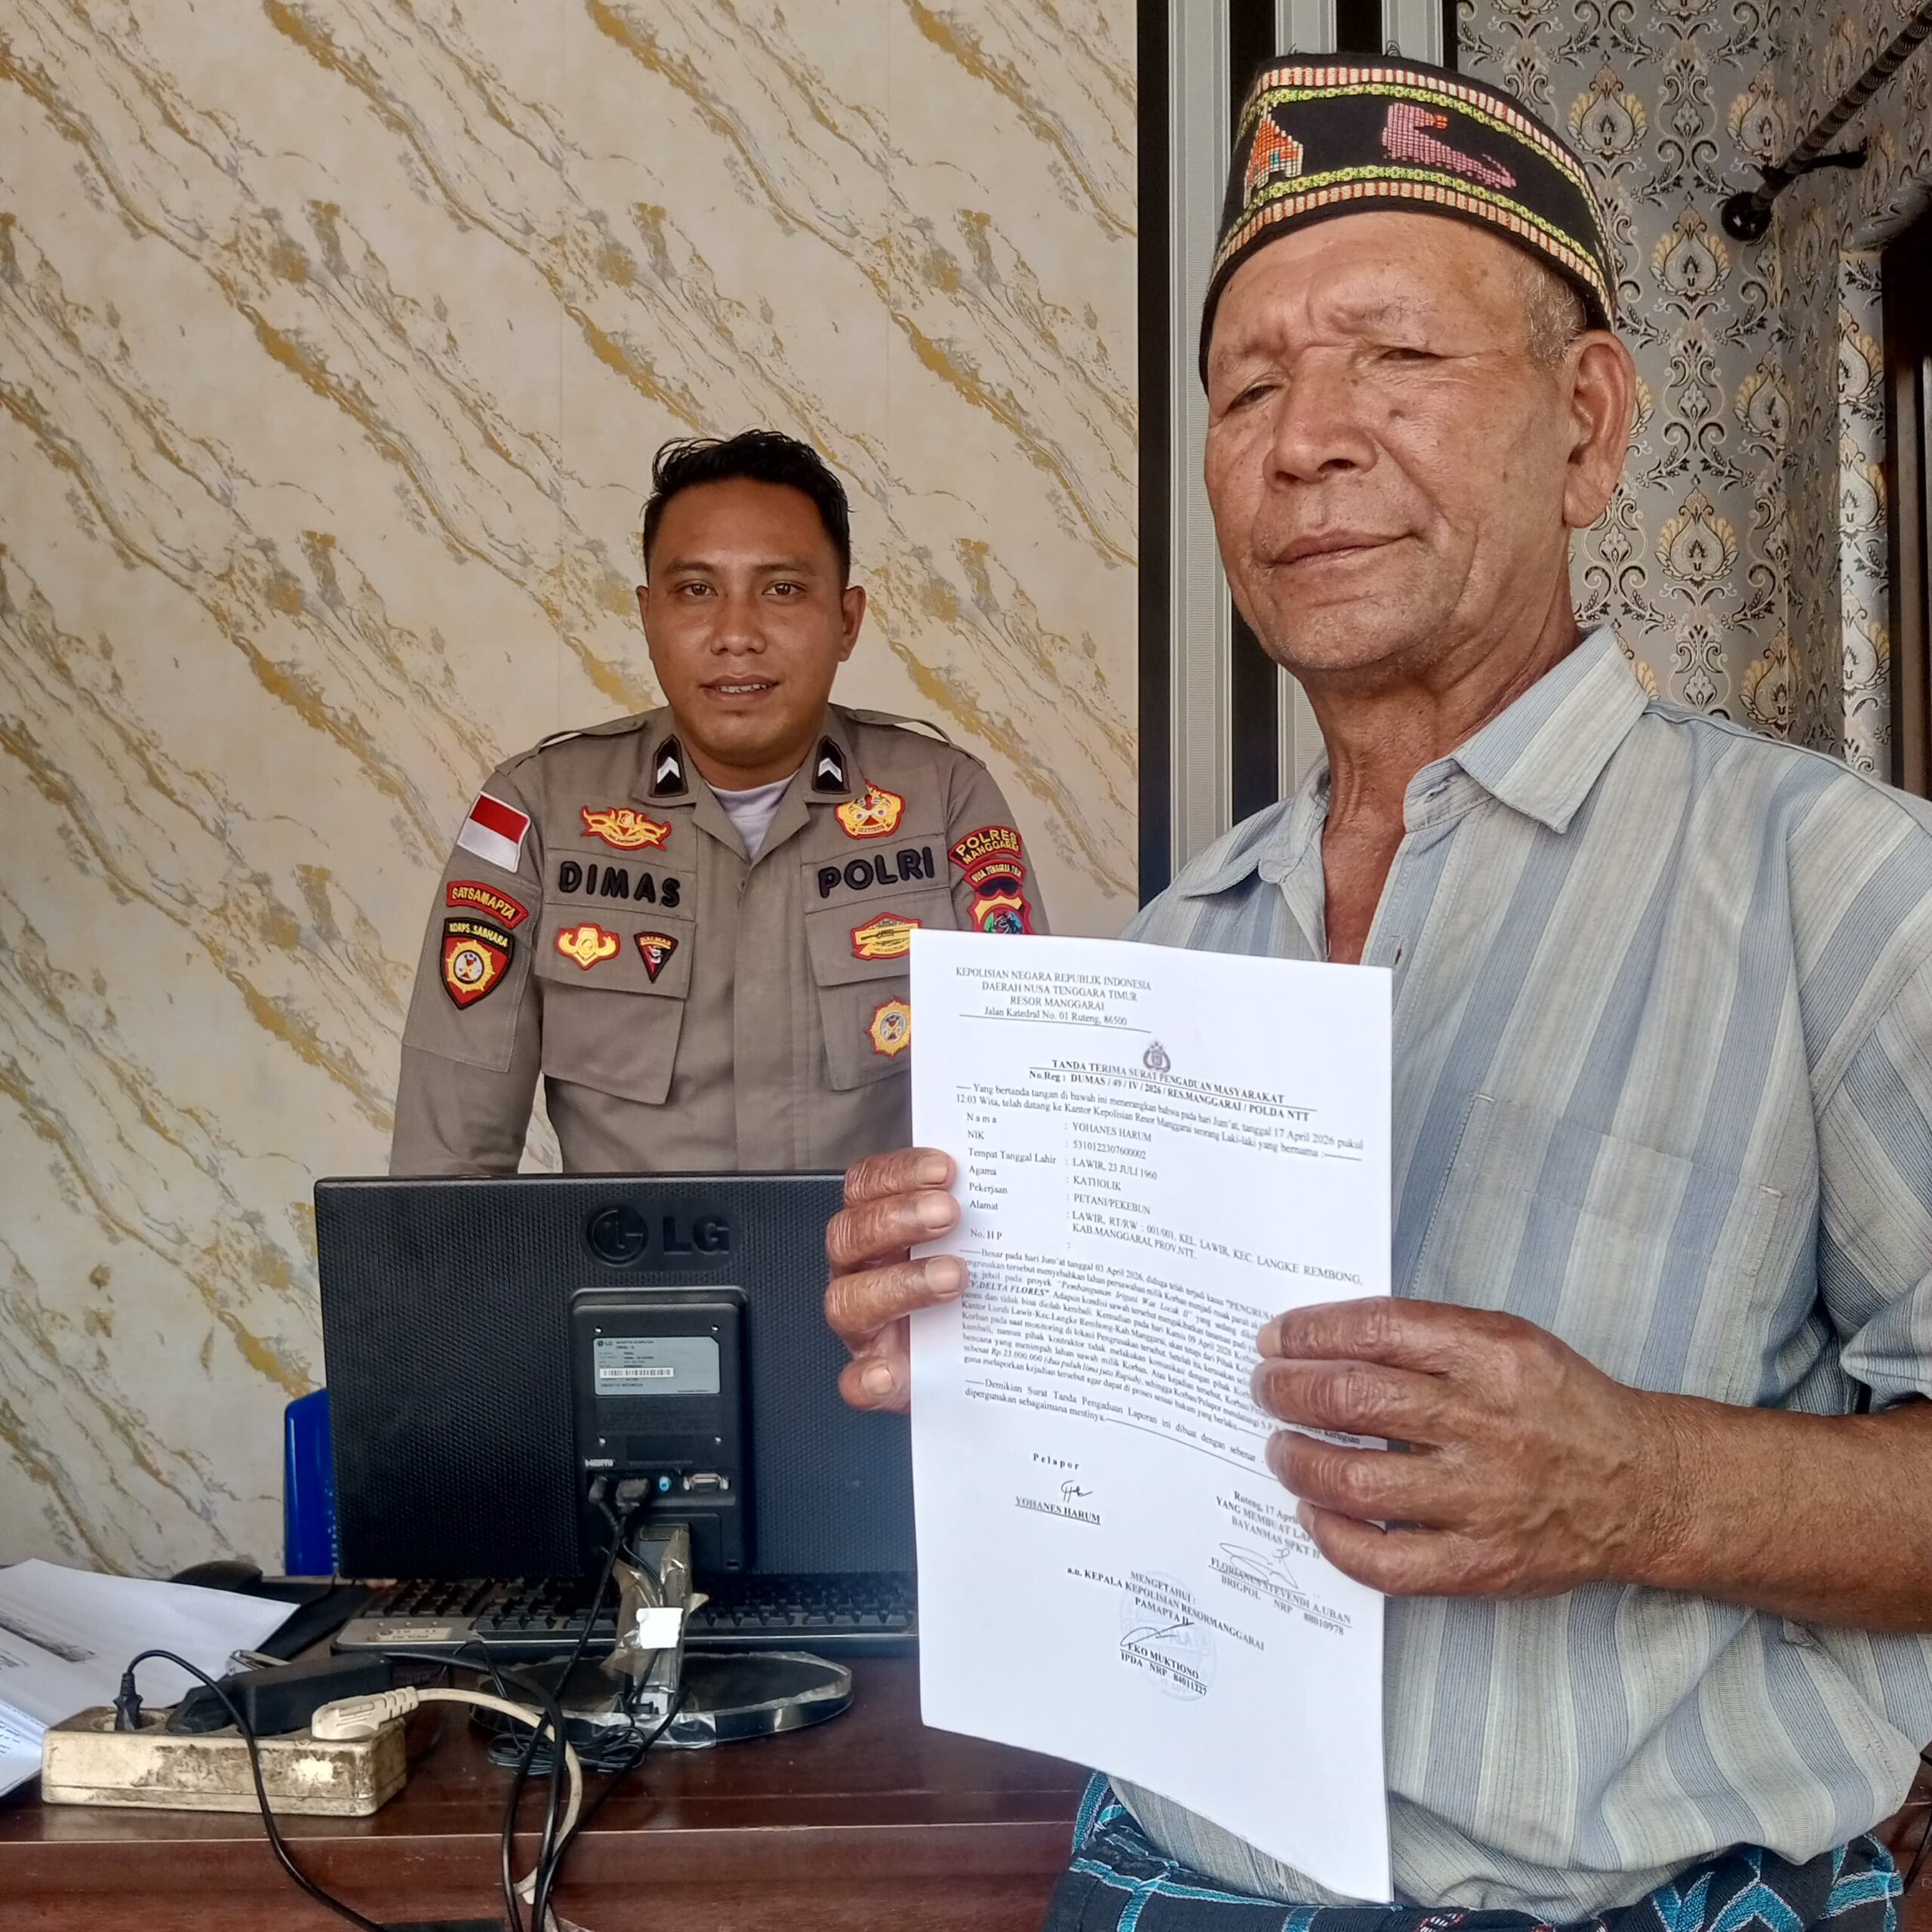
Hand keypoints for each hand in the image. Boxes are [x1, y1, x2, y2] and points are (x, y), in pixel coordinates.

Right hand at [824, 1148, 966, 1412]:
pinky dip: (866, 1377)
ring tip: (952, 1276)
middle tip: (949, 1212)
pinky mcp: (875, 1378)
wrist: (975, 1361)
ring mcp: (863, 1325)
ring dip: (900, 1284)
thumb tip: (1029, 1181)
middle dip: (899, 1218)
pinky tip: (890, 1371)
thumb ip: (987, 1212)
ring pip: (849, 1300)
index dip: (899, 1173)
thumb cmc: (971, 1289)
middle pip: (852, 1234)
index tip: (945, 1168)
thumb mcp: (978, 1243)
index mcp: (879, 1229)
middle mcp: (862, 1270)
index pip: (868, 1186)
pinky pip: (854, 1380)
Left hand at [1250, 1299, 1676, 1597]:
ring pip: (1355, 1480)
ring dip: (1298, 1461)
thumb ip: (1426, 1336)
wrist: (1642, 1486)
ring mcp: (1481, 1499)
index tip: (1274, 1339)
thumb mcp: (1507, 1339)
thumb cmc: (1561, 1404)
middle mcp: (1484, 1423)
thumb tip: (1324, 1341)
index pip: (1374, 1331)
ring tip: (1280, 1448)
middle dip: (1288, 1391)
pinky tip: (1315, 1515)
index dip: (1309, 1333)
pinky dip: (1333, 1538)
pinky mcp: (1479, 1563)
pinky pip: (1383, 1560)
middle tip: (1265, 1389)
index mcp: (1491, 1354)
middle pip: (1352, 1399)